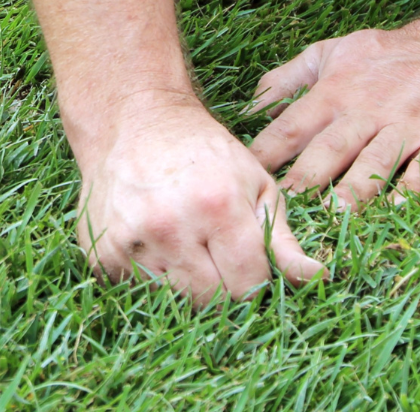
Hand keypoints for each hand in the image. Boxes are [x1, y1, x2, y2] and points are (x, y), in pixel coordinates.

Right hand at [76, 94, 323, 304]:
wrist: (132, 120)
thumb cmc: (204, 151)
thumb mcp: (255, 184)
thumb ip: (284, 239)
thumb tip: (319, 279)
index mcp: (216, 206)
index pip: (248, 285)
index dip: (254, 279)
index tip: (247, 260)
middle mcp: (168, 226)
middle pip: (210, 300)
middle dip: (221, 286)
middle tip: (215, 253)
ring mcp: (128, 241)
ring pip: (173, 300)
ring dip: (183, 282)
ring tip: (183, 243)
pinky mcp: (101, 254)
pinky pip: (136, 291)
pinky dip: (149, 278)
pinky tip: (153, 242)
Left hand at [248, 12, 419, 206]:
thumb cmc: (389, 55)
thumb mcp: (331, 52)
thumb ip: (287, 79)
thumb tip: (248, 107)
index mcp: (334, 93)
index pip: (291, 127)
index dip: (267, 154)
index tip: (247, 181)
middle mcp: (368, 111)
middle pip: (330, 149)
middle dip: (306, 180)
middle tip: (285, 212)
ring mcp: (409, 127)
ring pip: (376, 162)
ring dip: (355, 191)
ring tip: (335, 219)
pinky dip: (414, 191)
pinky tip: (399, 212)